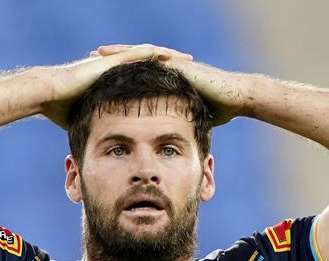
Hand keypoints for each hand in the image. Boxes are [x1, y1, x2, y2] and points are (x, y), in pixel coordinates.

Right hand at [41, 44, 192, 128]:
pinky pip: (134, 54)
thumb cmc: (60, 108)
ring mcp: (113, 63)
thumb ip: (96, 126)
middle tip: (193, 68)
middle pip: (151, 65)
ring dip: (168, 57)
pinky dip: (152, 54)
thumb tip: (100, 146)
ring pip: (147, 56)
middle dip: (172, 66)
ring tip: (187, 60)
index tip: (181, 86)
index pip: (145, 79)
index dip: (163, 81)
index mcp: (114, 82)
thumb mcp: (85, 119)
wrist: (47, 94)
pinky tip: (168, 54)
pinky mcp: (108, 61)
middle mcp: (116, 70)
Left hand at [94, 44, 246, 125]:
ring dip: (120, 53)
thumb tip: (174, 139)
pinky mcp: (181, 65)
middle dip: (113, 59)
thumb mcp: (194, 116)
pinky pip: (155, 59)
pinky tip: (123, 57)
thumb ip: (181, 121)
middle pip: (135, 60)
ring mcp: (174, 64)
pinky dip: (138, 57)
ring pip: (141, 55)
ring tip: (99, 53)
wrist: (238, 97)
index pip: (138, 73)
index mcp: (168, 79)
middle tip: (90, 58)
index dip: (119, 73)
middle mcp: (168, 68)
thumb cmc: (221, 108)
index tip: (99, 75)